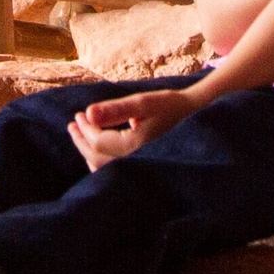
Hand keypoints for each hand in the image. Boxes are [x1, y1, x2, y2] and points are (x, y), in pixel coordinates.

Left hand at [68, 86, 198, 168]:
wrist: (201, 117)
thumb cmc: (173, 106)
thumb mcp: (144, 102)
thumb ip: (115, 109)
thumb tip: (87, 113)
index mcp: (134, 147)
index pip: (98, 142)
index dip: (84, 129)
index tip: (76, 115)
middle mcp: (136, 164)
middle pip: (97, 159)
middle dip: (82, 141)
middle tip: (72, 125)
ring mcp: (142, 170)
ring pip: (106, 168)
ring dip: (90, 152)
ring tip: (81, 137)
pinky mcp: (146, 170)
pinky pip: (117, 171)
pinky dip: (104, 161)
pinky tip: (101, 150)